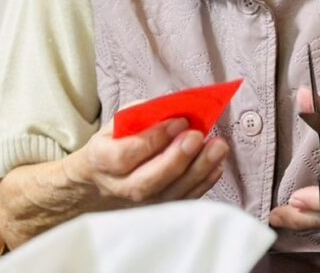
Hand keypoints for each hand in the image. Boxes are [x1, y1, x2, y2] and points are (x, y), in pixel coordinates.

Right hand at [65, 115, 228, 210]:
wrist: (102, 180)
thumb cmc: (116, 143)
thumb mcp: (119, 123)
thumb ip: (143, 116)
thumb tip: (176, 109)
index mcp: (102, 160)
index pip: (126, 155)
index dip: (153, 139)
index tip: (178, 122)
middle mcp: (120, 187)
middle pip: (149, 181)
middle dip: (177, 158)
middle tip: (197, 136)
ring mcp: (140, 203)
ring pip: (170, 193)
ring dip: (198, 170)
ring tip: (217, 147)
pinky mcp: (160, 210)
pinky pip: (184, 200)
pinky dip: (204, 182)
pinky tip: (217, 164)